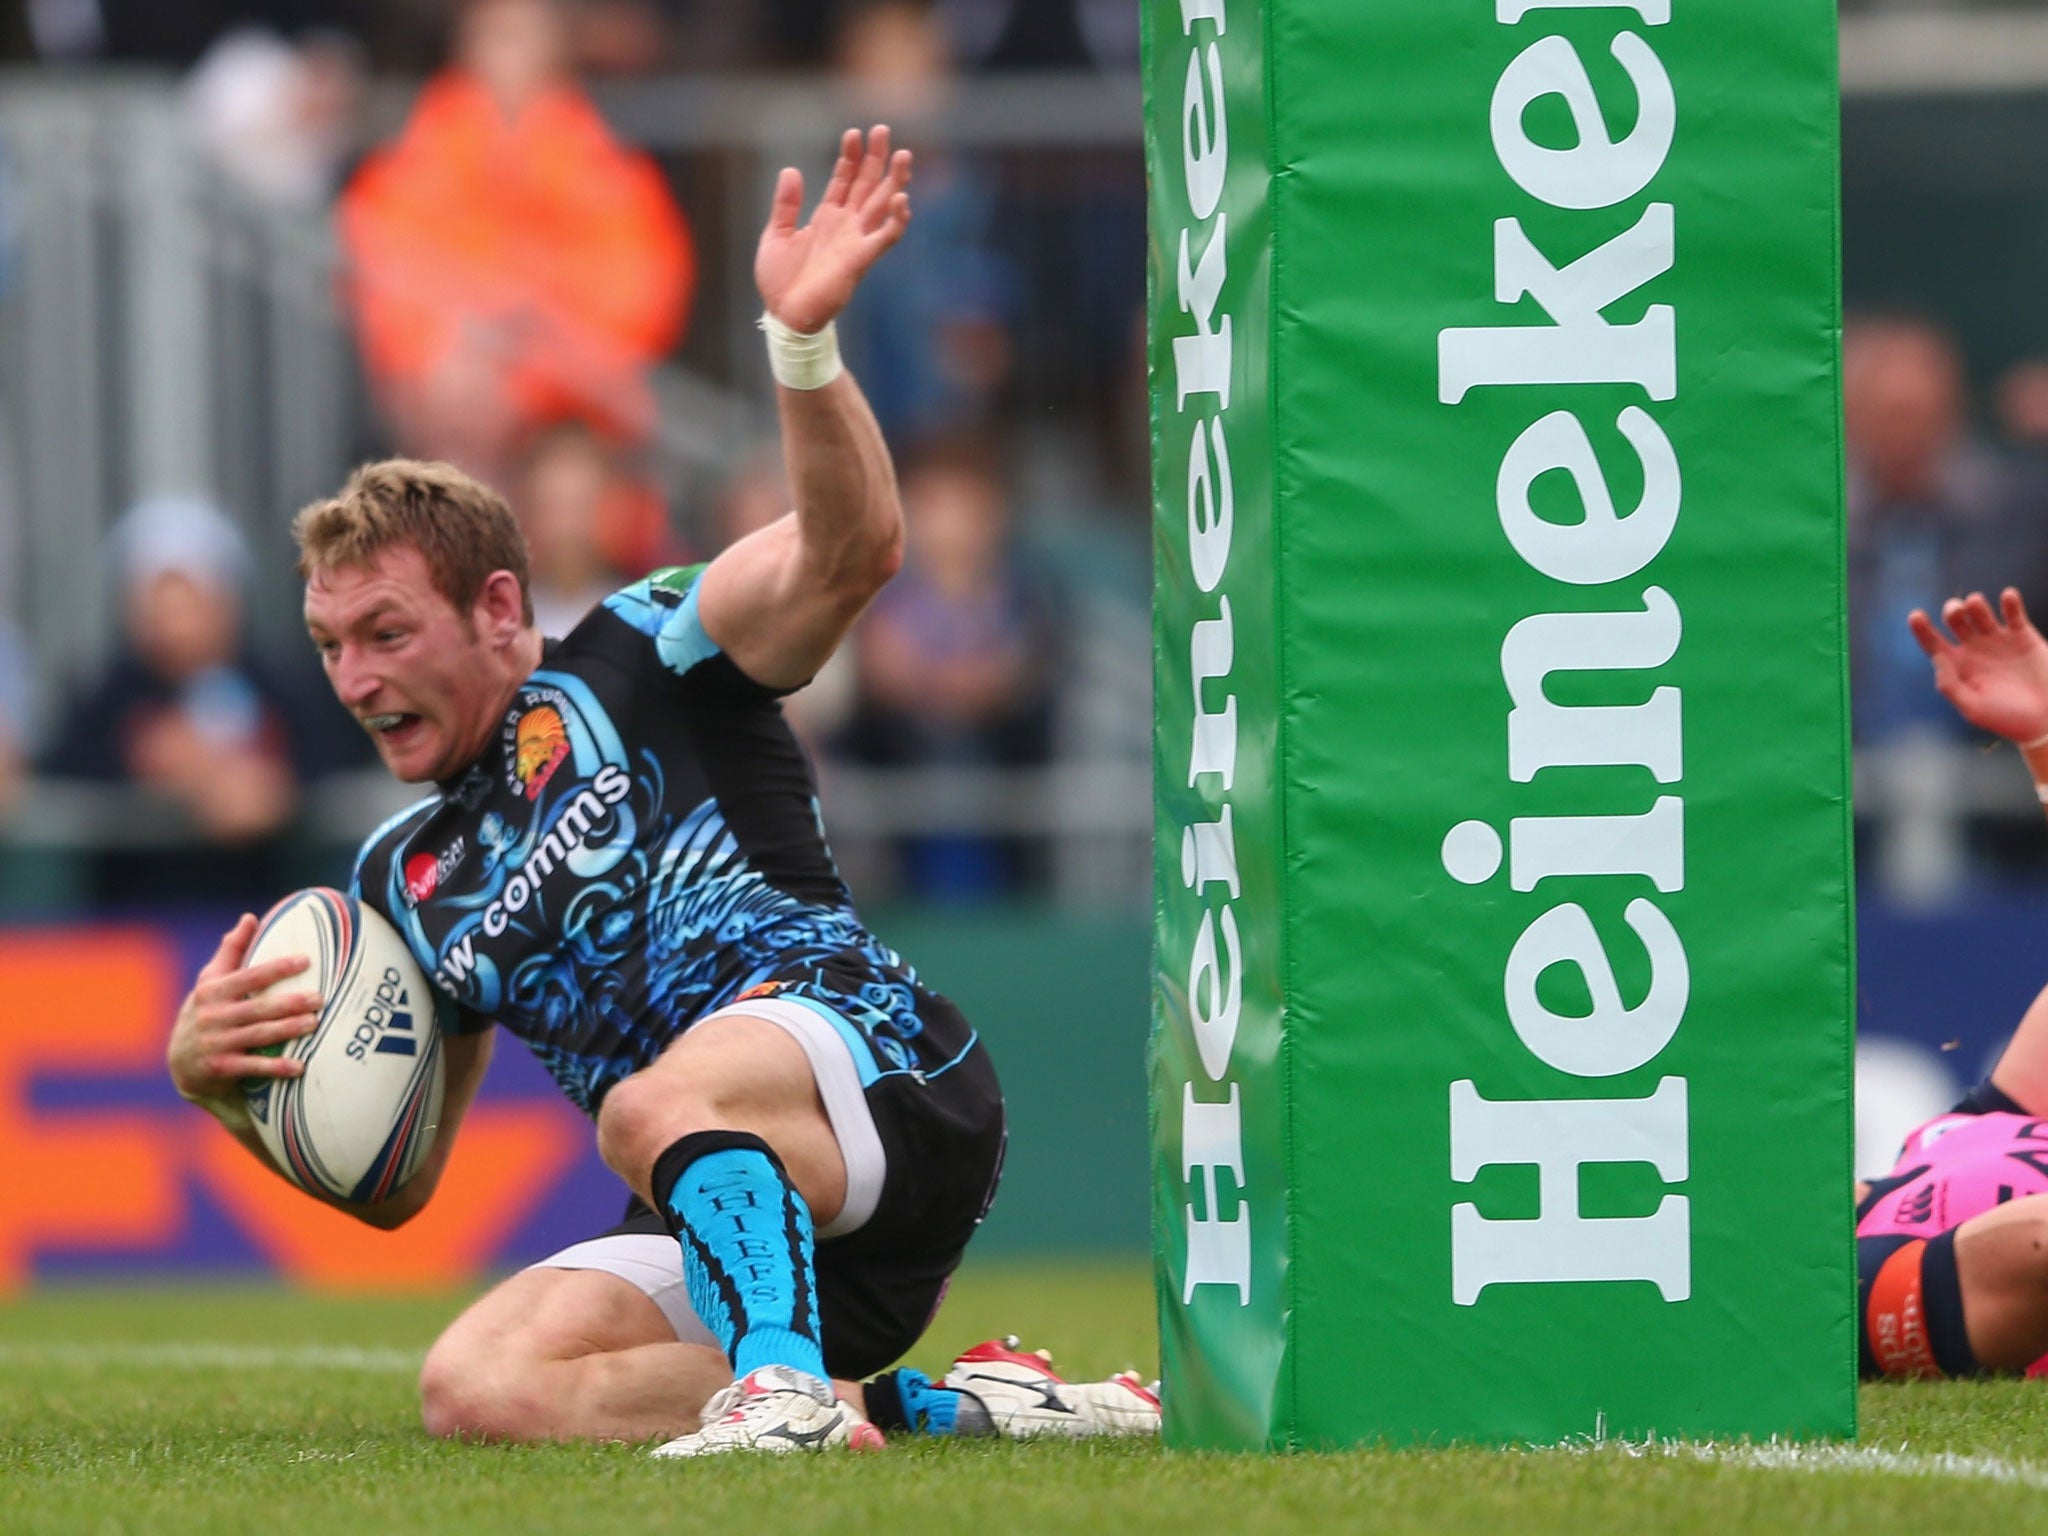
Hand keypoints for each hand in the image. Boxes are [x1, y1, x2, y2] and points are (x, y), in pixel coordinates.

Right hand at [166, 914, 321, 1110]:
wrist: (182, 1064)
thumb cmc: (207, 1013)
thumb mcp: (210, 982)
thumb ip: (231, 951)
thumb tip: (250, 917)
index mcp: (212, 991)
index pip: (249, 976)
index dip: (277, 968)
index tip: (306, 961)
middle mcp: (212, 1016)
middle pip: (258, 1007)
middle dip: (290, 1003)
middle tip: (320, 998)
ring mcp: (216, 1044)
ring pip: (259, 1035)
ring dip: (288, 1030)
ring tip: (315, 1024)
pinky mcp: (221, 1068)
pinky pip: (254, 1067)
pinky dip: (277, 1067)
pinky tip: (300, 1066)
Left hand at [755, 126, 912, 335]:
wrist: (784, 315)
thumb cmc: (780, 281)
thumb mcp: (775, 234)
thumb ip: (786, 204)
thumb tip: (790, 170)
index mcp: (826, 217)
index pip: (844, 179)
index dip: (850, 156)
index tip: (854, 132)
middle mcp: (845, 225)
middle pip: (867, 185)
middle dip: (876, 158)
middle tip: (883, 130)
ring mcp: (855, 241)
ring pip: (881, 205)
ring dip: (894, 182)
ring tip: (903, 156)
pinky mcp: (860, 260)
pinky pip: (884, 238)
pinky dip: (896, 221)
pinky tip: (902, 201)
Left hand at [1908, 587, 2047, 744]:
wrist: (2045, 719)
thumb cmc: (2006, 719)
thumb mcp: (1973, 708)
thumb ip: (1950, 685)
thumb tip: (1937, 657)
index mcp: (1957, 666)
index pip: (1933, 643)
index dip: (1922, 629)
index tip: (1915, 616)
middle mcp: (1974, 650)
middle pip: (1956, 621)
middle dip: (1952, 611)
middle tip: (1955, 611)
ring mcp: (1998, 641)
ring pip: (1980, 613)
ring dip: (1975, 604)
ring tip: (1974, 603)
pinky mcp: (2023, 637)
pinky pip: (2014, 614)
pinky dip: (2011, 603)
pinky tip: (2008, 595)